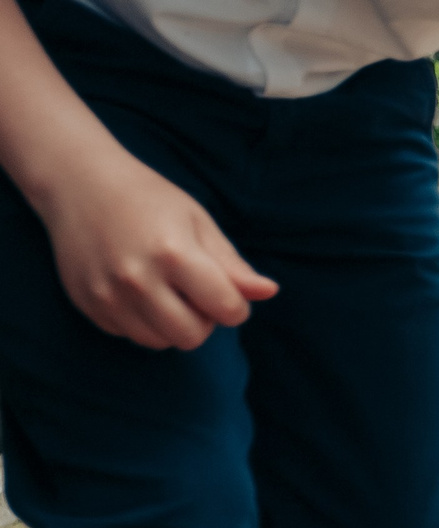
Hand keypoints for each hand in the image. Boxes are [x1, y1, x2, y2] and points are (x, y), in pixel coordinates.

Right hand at [39, 149, 277, 348]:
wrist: (81, 185)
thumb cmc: (149, 200)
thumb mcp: (198, 223)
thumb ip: (232, 265)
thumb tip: (269, 293)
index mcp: (175, 254)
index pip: (226, 309)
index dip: (237, 306)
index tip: (229, 292)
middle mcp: (137, 279)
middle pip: (191, 337)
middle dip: (204, 321)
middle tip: (197, 293)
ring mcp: (108, 295)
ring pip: (159, 342)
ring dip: (173, 325)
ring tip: (168, 291)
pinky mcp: (88, 304)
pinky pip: (128, 334)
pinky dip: (142, 321)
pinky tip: (139, 290)